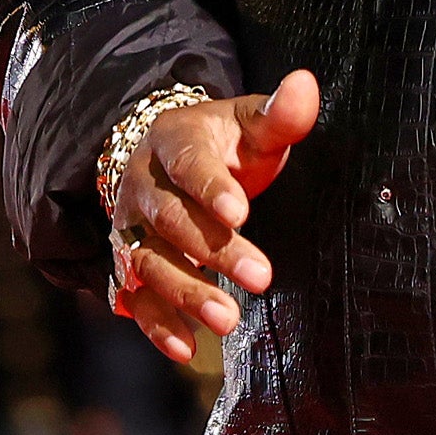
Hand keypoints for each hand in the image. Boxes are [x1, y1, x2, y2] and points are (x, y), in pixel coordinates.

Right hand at [106, 71, 318, 364]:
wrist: (166, 160)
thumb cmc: (222, 145)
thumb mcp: (250, 124)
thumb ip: (281, 112)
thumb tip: (307, 85)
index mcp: (172, 142)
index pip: (189, 163)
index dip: (211, 187)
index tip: (240, 212)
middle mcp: (143, 187)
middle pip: (171, 219)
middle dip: (214, 250)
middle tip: (262, 277)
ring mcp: (131, 229)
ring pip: (149, 262)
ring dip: (185, 292)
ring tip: (228, 320)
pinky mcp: (128, 266)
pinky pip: (135, 298)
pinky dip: (156, 325)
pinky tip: (186, 349)